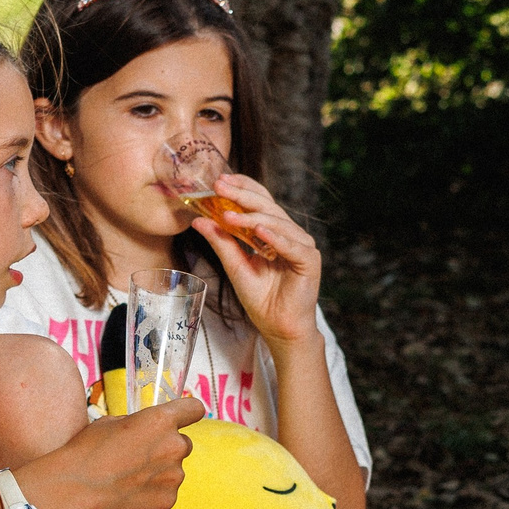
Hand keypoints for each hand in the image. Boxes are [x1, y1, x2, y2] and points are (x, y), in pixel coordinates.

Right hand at [41, 396, 205, 508]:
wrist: (76, 487)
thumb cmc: (88, 451)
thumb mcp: (111, 422)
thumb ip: (139, 423)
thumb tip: (144, 429)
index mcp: (161, 420)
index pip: (194, 408)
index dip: (189, 412)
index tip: (186, 417)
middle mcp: (174, 445)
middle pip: (183, 443)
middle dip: (167, 448)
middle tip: (140, 456)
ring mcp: (174, 475)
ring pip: (174, 470)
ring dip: (159, 472)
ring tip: (129, 477)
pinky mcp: (169, 499)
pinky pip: (166, 491)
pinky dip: (153, 492)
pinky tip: (130, 492)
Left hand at [188, 172, 322, 347]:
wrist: (278, 327)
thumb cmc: (260, 299)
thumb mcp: (234, 266)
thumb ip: (221, 242)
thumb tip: (199, 220)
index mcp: (273, 231)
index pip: (259, 201)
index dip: (241, 188)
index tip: (218, 181)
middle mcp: (289, 234)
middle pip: (267, 207)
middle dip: (242, 196)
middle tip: (220, 187)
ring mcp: (301, 246)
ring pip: (277, 223)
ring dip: (252, 218)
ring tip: (229, 215)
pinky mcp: (309, 261)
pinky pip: (291, 245)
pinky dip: (275, 238)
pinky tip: (259, 231)